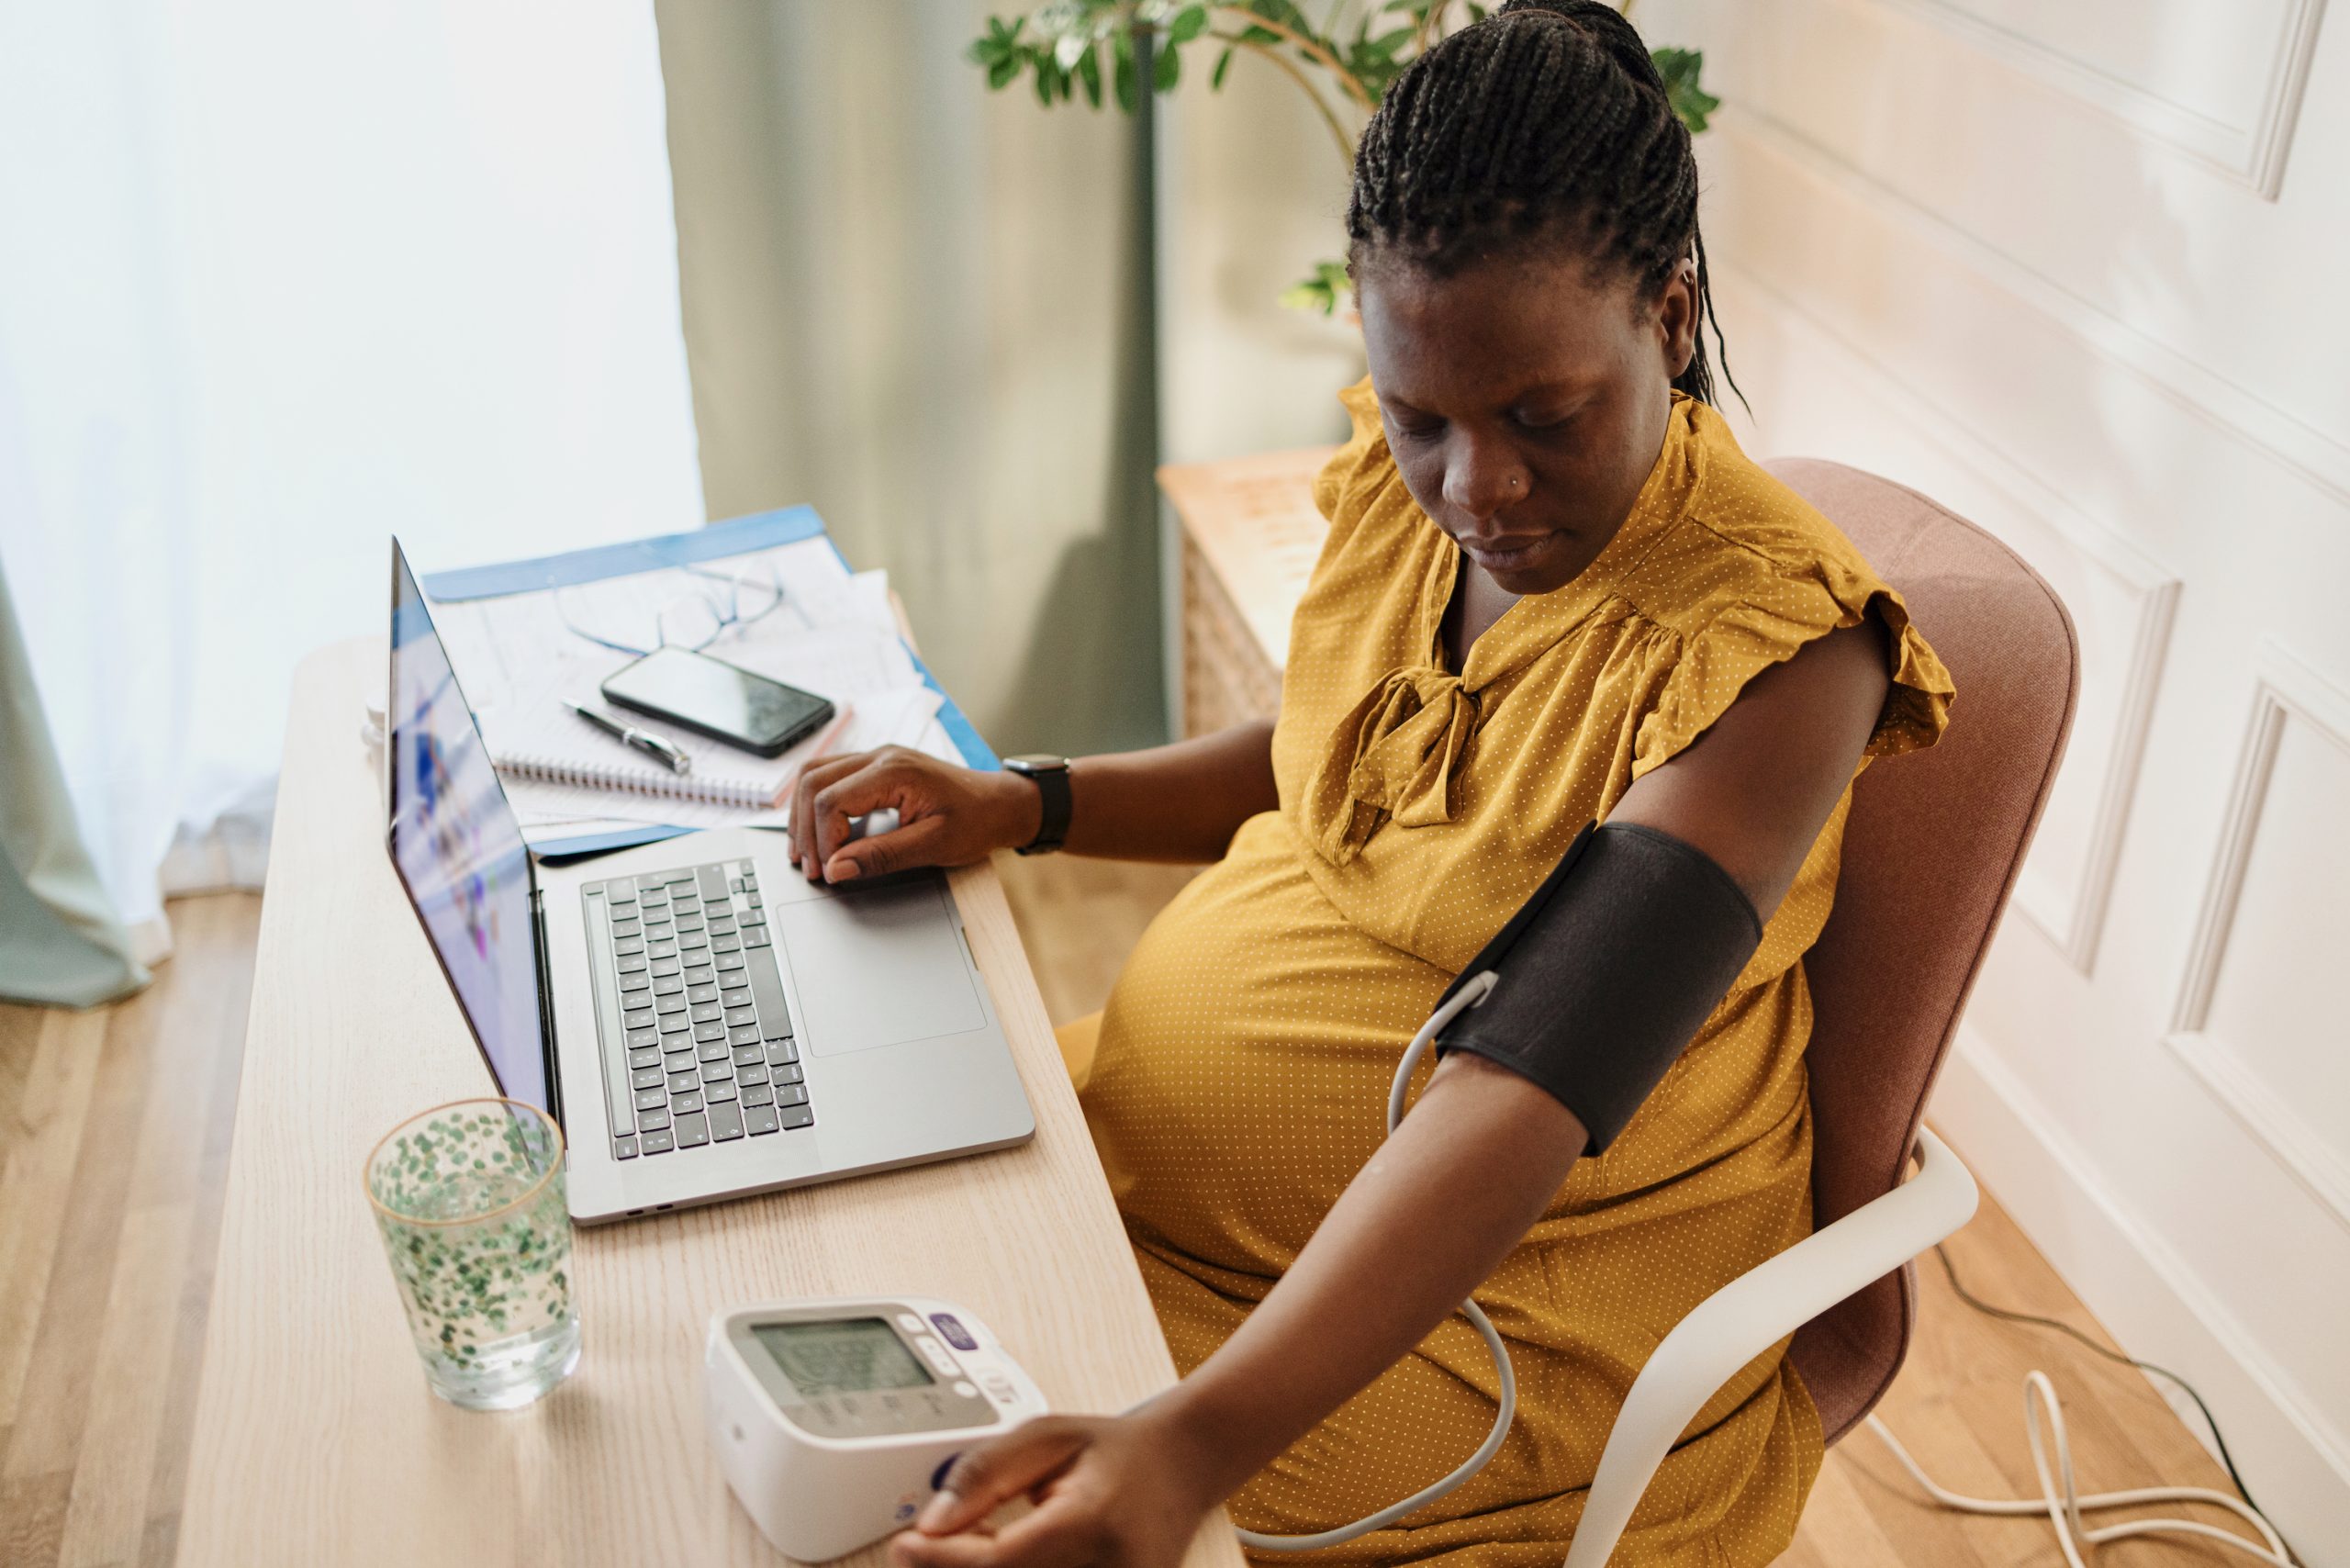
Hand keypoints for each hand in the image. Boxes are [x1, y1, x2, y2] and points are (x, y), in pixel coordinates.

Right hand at [786, 747, 1039, 884]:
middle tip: (810, 868)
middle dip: (804, 828)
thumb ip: (882, 856)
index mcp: (894, 772)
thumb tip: (837, 868)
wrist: (1001, 803)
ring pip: (815, 774)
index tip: (830, 871)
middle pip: (813, 782)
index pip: (831, 800)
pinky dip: (815, 803)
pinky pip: (831, 775)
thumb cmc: (977, 821)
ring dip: (802, 813)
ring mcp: (877, 758)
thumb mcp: (934, 846)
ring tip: (804, 852)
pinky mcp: (877, 767)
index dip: (822, 841)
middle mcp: (880, 757)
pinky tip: (817, 831)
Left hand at [890, 1411, 1223, 1567]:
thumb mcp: (1047, 1436)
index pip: (1000, 1563)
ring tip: (968, 1550)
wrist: (1182, 1469)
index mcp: (1092, 1522)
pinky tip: (1000, 1562)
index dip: (941, 1561)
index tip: (904, 1545)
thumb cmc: (1114, 1452)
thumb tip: (931, 1523)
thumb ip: (985, 1472)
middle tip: (923, 1550)